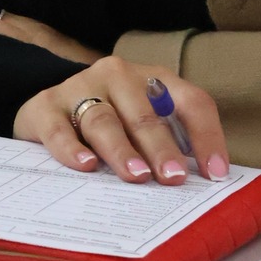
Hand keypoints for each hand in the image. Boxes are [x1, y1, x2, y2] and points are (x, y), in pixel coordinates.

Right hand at [13, 57, 229, 186]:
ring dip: (122, 150)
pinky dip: (72, 148)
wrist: (49, 108)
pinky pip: (58, 129)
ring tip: (136, 176)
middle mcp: (118, 76)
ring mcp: (79, 88)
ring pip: (104, 121)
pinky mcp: (45, 106)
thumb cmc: (110, 122)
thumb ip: (172, 144)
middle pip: (145, 114)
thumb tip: (205, 184)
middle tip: (173, 177)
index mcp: (154, 79)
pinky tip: (86, 166)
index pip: (191, 102)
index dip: (207, 137)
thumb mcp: (143, 123)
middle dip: (162, 147)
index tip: (215, 175)